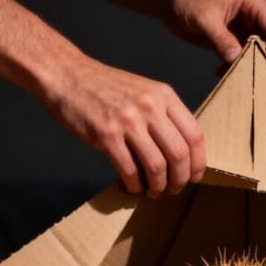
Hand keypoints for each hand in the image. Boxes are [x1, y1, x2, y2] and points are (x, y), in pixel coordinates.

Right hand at [43, 54, 204, 195]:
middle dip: (180, 179)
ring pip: (157, 166)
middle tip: (174, 189)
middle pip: (179, 154)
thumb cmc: (105, 87)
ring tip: (153, 191)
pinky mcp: (106, 134)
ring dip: (158, 186)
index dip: (198, 162)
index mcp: (164, 95)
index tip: (194, 176)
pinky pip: (129, 169)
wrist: (67, 75)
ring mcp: (128, 120)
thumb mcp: (143, 91)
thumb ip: (163, 115)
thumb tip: (179, 153)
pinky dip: (134, 184)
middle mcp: (150, 106)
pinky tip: (132, 186)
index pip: (194, 135)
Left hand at [161, 0, 265, 85]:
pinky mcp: (243, 40)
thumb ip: (220, 39)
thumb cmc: (187, 2)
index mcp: (253, 1)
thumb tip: (237, 59)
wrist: (173, 3)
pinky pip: (253, 58)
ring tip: (249, 83)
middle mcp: (258, 13)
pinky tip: (227, 75)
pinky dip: (246, 69)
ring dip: (261, 69)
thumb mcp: (203, 19)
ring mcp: (252, 27)